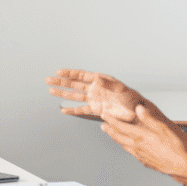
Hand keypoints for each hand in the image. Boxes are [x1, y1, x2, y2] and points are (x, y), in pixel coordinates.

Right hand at [46, 69, 163, 122]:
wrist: (138, 113)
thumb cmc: (132, 98)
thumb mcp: (122, 89)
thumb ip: (109, 83)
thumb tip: (97, 78)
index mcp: (100, 81)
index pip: (81, 75)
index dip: (70, 73)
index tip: (58, 72)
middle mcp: (95, 89)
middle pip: (74, 85)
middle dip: (61, 82)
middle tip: (48, 80)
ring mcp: (94, 99)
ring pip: (75, 96)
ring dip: (63, 94)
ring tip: (51, 91)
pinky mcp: (96, 110)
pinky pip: (81, 110)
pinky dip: (72, 110)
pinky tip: (63, 110)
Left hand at [100, 103, 186, 183]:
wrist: (185, 166)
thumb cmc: (177, 148)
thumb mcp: (164, 128)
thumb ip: (150, 118)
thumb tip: (138, 109)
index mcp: (140, 136)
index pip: (120, 126)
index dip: (111, 120)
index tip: (104, 116)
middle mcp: (137, 146)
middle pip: (118, 137)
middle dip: (109, 130)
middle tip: (103, 126)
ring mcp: (140, 155)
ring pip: (124, 146)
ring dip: (116, 139)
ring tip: (112, 134)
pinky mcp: (145, 161)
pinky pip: (131, 153)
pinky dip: (127, 147)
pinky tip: (129, 147)